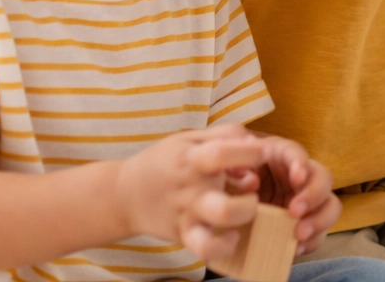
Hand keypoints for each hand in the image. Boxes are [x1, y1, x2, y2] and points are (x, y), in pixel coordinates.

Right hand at [115, 125, 268, 263]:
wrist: (123, 195)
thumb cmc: (164, 162)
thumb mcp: (190, 138)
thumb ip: (225, 134)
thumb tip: (255, 140)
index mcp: (191, 160)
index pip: (222, 155)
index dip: (249, 152)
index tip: (261, 152)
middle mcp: (190, 190)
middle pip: (224, 206)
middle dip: (249, 199)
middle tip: (253, 187)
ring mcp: (186, 216)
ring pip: (217, 227)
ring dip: (242, 217)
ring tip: (246, 209)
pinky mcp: (183, 235)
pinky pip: (205, 249)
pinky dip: (222, 247)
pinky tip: (231, 236)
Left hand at [233, 135, 339, 253]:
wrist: (233, 202)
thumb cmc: (235, 179)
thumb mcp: (232, 170)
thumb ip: (237, 171)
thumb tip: (249, 181)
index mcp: (282, 156)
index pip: (297, 153)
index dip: (301, 163)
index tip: (297, 177)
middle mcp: (302, 176)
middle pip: (323, 178)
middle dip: (313, 195)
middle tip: (294, 211)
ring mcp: (307, 200)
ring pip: (330, 205)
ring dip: (319, 220)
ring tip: (299, 235)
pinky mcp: (306, 222)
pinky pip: (319, 232)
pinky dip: (311, 241)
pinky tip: (295, 249)